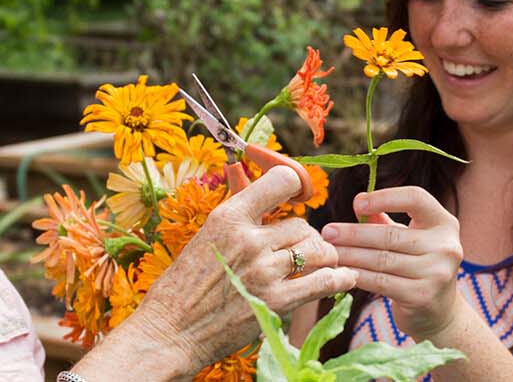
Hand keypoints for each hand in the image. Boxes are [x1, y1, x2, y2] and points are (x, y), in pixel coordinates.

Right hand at [87, 166, 356, 374]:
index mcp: (228, 216)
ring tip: (318, 264)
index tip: (296, 198)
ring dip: (322, 257)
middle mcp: (250, 239)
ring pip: (317, 250)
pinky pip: (324, 282)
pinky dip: (338, 279)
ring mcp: (265, 271)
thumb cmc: (182, 286)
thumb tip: (257, 186)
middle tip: (296, 250)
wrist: (170, 332)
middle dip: (305, 237)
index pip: (283, 180)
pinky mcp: (277, 302)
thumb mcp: (205, 237)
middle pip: (303, 224)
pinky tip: (342, 278)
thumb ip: (238, 216)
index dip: (296, 187)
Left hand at [322, 187, 465, 339]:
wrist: (439, 312)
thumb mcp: (409, 239)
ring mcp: (437, 273)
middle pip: (390, 235)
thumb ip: (386, 221)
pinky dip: (358, 276)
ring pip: (382, 259)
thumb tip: (359, 203)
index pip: (416, 198)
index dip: (385, 198)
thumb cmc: (418, 267)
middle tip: (327, 232)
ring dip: (351, 256)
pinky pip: (381, 282)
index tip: (357, 203)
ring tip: (330, 253)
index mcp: (444, 223)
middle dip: (354, 234)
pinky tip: (342, 272)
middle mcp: (446, 247)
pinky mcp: (422, 296)